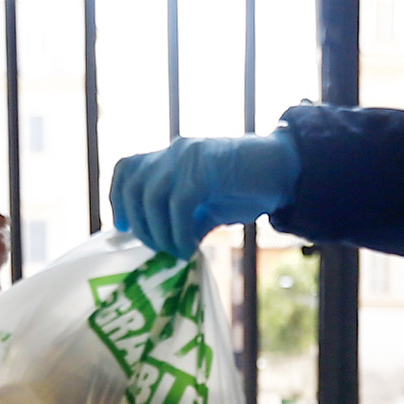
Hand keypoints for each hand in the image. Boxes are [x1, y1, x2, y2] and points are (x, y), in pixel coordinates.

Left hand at [108, 132, 299, 261]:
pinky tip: (188, 247)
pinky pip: (179, 203)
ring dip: (158, 232)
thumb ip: (183, 218)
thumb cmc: (248, 189)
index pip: (127, 168)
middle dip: (139, 224)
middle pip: (133, 185)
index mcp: (171, 156)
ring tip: (175, 252)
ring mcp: (188, 155)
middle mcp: (174, 151)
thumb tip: (165, 244)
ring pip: (151, 195)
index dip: (118, 199)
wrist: (285, 172)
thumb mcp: (207, 207)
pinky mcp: (205, 166)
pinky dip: (178, 231)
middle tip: (157, 249)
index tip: (123, 228)